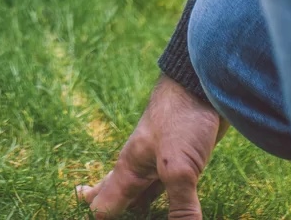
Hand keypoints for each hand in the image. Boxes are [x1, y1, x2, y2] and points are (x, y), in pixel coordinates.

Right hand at [76, 76, 223, 218]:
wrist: (205, 84)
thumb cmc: (181, 119)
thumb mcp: (179, 168)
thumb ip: (181, 206)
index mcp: (129, 170)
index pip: (104, 207)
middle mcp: (140, 169)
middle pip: (114, 195)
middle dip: (103, 208)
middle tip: (85, 208)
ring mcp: (161, 164)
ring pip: (140, 193)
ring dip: (134, 208)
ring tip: (127, 214)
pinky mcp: (184, 161)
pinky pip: (165, 189)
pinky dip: (162, 202)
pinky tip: (163, 203)